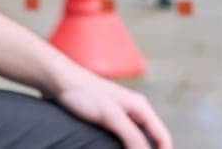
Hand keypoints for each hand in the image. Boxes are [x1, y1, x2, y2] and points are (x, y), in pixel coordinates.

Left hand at [51, 68, 171, 148]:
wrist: (59, 80)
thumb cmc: (84, 93)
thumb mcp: (110, 116)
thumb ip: (131, 136)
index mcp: (141, 108)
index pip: (163, 138)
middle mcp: (135, 111)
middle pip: (153, 140)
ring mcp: (122, 114)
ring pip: (138, 140)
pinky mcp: (109, 119)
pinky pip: (124, 138)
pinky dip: (125, 148)